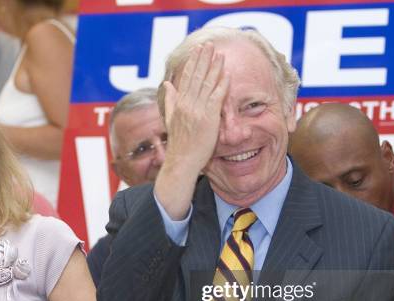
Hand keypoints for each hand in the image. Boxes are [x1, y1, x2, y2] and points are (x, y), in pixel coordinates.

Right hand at [162, 42, 228, 175]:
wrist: (181, 161)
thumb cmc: (178, 144)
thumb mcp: (170, 119)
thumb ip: (169, 100)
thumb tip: (167, 83)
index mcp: (178, 104)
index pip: (186, 78)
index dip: (193, 63)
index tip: (198, 51)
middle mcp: (187, 104)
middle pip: (196, 77)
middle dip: (203, 59)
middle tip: (209, 45)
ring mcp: (197, 111)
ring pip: (207, 84)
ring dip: (214, 67)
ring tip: (219, 54)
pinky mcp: (208, 118)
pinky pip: (216, 97)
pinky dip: (221, 85)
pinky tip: (226, 75)